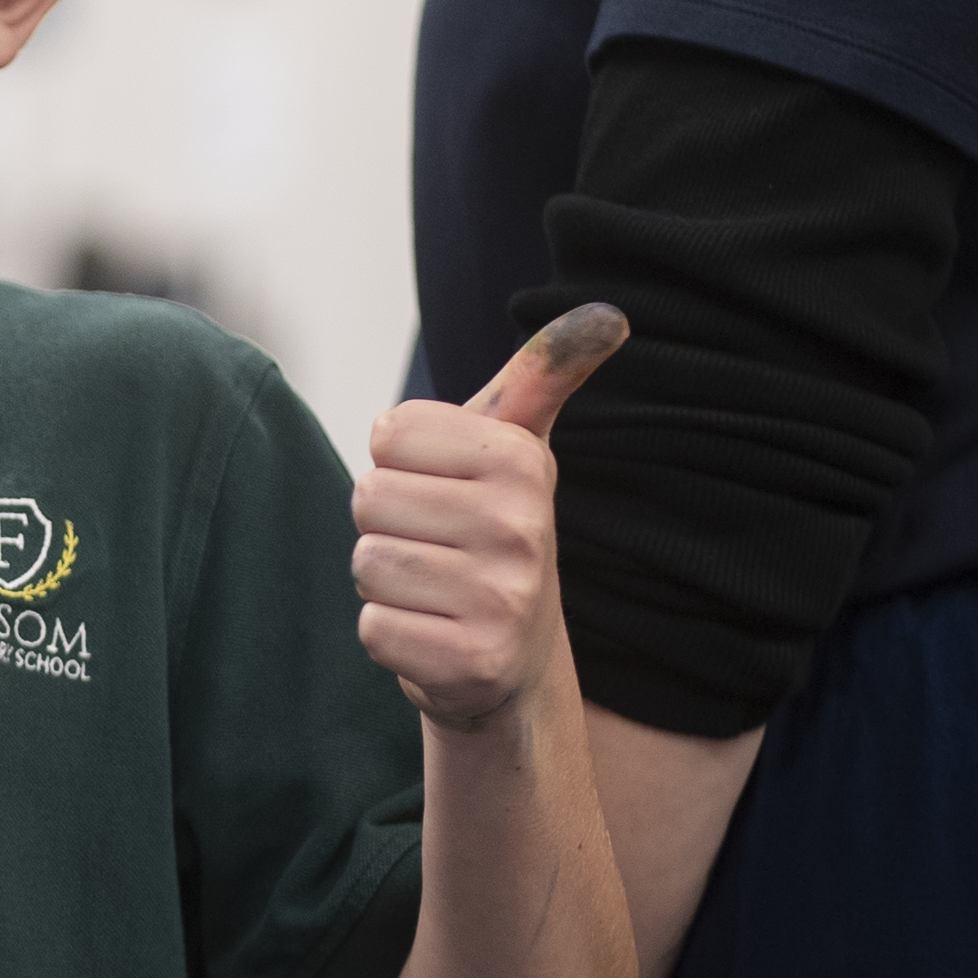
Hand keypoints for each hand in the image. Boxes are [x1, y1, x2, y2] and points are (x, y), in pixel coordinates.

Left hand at [351, 305, 625, 727]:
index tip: (443, 489)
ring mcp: (502, 600)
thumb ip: (538, 380)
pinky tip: (434, 633)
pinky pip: (374, 627)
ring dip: (387, 580)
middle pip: (368, 497)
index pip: (388, 433)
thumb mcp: (513, 451)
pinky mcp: (473, 662)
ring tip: (436, 589)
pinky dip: (391, 635)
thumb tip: (609, 314)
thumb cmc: (492, 535)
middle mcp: (523, 528)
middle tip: (437, 547)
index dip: (400, 464)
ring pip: (368, 562)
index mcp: (523, 461)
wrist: (515, 660)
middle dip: (388, 525)